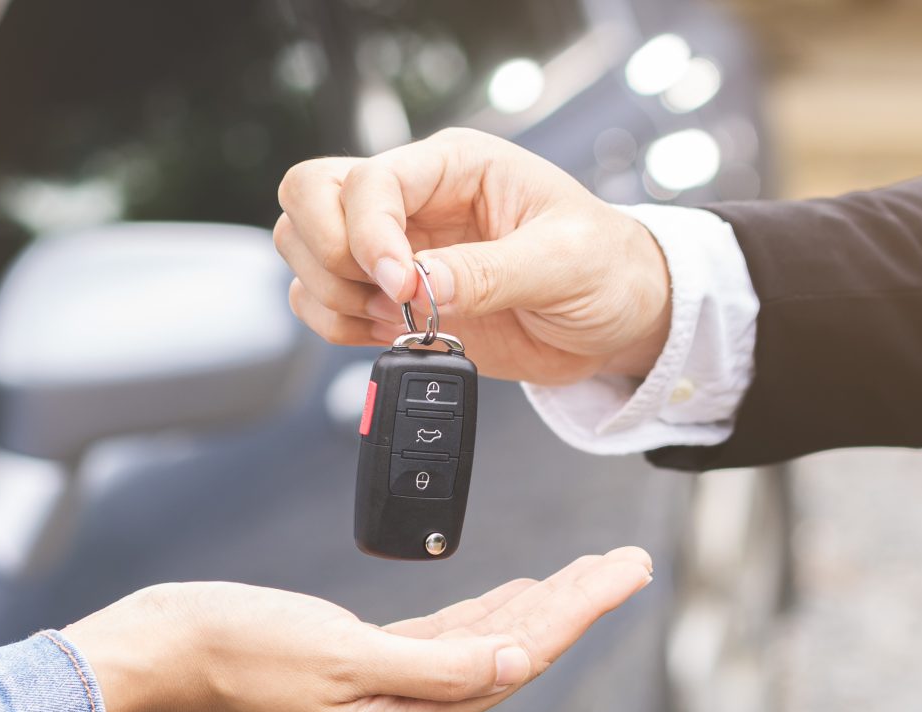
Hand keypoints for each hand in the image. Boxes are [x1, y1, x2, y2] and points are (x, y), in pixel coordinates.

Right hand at [61, 548, 652, 711]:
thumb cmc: (245, 645)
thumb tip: (517, 665)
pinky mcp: (363, 664)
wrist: (170, 647)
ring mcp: (385, 692)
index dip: (577, 612)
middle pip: (514, 653)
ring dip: (538, 606)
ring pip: (486, 644)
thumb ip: (436, 663)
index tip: (624, 571)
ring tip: (592, 573)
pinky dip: (486, 613)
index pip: (517, 659)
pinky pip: (446, 639)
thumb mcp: (345, 651)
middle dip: (573, 605)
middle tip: (628, 561)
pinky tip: (512, 593)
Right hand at [274, 128, 673, 384]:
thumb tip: (421, 285)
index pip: (369, 179)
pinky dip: (339, 326)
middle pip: (309, 195)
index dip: (369, 234)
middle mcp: (414, 198)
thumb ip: (490, 272)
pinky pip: (321, 301)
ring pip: (303, 249)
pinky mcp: (388, 296)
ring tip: (398, 319)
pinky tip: (392, 335)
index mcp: (454, 165)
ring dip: (333, 294)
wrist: (618, 318)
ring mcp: (394, 246)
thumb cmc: (606, 267)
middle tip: (384, 295)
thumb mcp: (565, 262)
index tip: (403, 286)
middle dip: (329, 253)